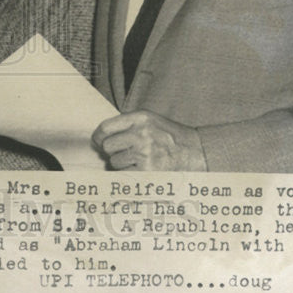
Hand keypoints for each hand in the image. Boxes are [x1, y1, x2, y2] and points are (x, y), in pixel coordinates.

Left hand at [92, 110, 206, 170]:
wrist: (194, 152)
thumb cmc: (169, 136)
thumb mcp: (150, 120)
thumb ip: (127, 124)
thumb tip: (99, 138)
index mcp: (140, 118)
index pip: (105, 127)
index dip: (98, 137)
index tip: (98, 142)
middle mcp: (141, 134)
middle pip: (107, 146)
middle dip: (113, 151)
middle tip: (126, 152)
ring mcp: (144, 153)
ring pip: (114, 162)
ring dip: (122, 164)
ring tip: (139, 160)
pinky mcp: (147, 171)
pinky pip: (124, 174)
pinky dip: (129, 174)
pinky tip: (142, 169)